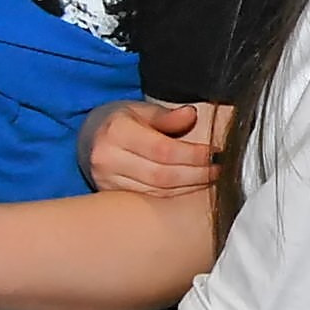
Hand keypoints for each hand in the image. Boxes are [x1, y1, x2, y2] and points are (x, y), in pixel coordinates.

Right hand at [81, 98, 226, 197]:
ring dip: (189, 189)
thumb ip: (166, 115)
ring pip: (157, 192)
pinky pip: (149, 200)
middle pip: (162, 175)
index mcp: (116, 131)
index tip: (216, 153)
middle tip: (220, 170)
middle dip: (197, 175)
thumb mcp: (140, 109)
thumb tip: (191, 115)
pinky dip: (174, 197)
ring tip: (211, 179)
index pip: (163, 150)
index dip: (194, 154)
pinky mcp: (110, 196)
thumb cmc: (121, 120)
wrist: (89, 139)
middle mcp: (107, 159)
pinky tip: (191, 190)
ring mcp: (106, 181)